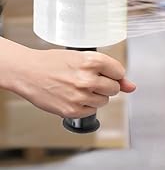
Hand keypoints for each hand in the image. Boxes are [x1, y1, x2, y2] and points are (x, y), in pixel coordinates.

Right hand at [13, 48, 135, 119]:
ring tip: (80, 88)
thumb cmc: (54, 62)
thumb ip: (110, 72)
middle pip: (114, 88)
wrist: (28, 72)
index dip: (112, 73)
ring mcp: (80, 96)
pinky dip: (86, 106)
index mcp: (92, 61)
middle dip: (106, 85)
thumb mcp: (83, 58)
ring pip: (104, 100)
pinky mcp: (72, 110)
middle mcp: (87, 79)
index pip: (119, 72)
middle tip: (90, 81)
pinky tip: (74, 97)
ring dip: (96, 96)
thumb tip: (131, 86)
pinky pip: (92, 111)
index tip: (103, 73)